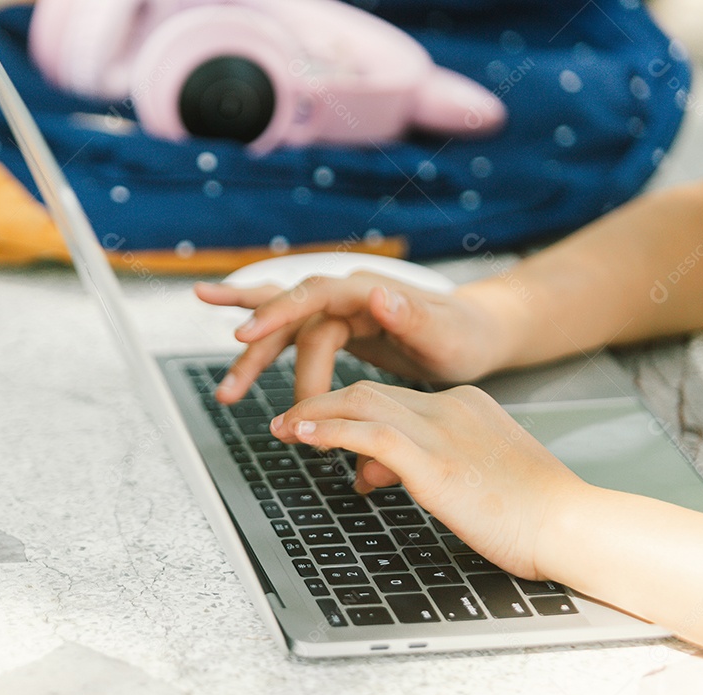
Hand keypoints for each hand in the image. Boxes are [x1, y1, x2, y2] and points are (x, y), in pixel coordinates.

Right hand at [195, 272, 515, 404]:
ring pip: (285, 330)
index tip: (248, 336)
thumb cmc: (464, 336)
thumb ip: (413, 317)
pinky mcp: (337, 331)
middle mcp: (347, 296)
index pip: (313, 297)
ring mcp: (340, 313)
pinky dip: (267, 349)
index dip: (278, 314)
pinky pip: (294, 339)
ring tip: (226, 394)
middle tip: (230, 379)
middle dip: (255, 339)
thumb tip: (379, 294)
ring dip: (254, 361)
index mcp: (368, 291)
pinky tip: (241, 356)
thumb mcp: (447, 333)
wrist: (476, 336)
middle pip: (289, 311)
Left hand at [268, 382, 586, 578]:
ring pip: (360, 403)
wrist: (571, 524)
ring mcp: (441, 429)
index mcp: (466, 406)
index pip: (393, 400)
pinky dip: (328, 431)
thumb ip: (420, 467)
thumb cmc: (530, 513)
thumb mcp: (469, 480)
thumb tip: (369, 472)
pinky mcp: (433, 459)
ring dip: (313, 414)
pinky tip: (300, 435)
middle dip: (321, 405)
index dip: (351, 413)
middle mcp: (450, 407)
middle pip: (369, 393)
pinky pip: (367, 433)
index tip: (324, 428)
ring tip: (281, 427)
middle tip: (287, 421)